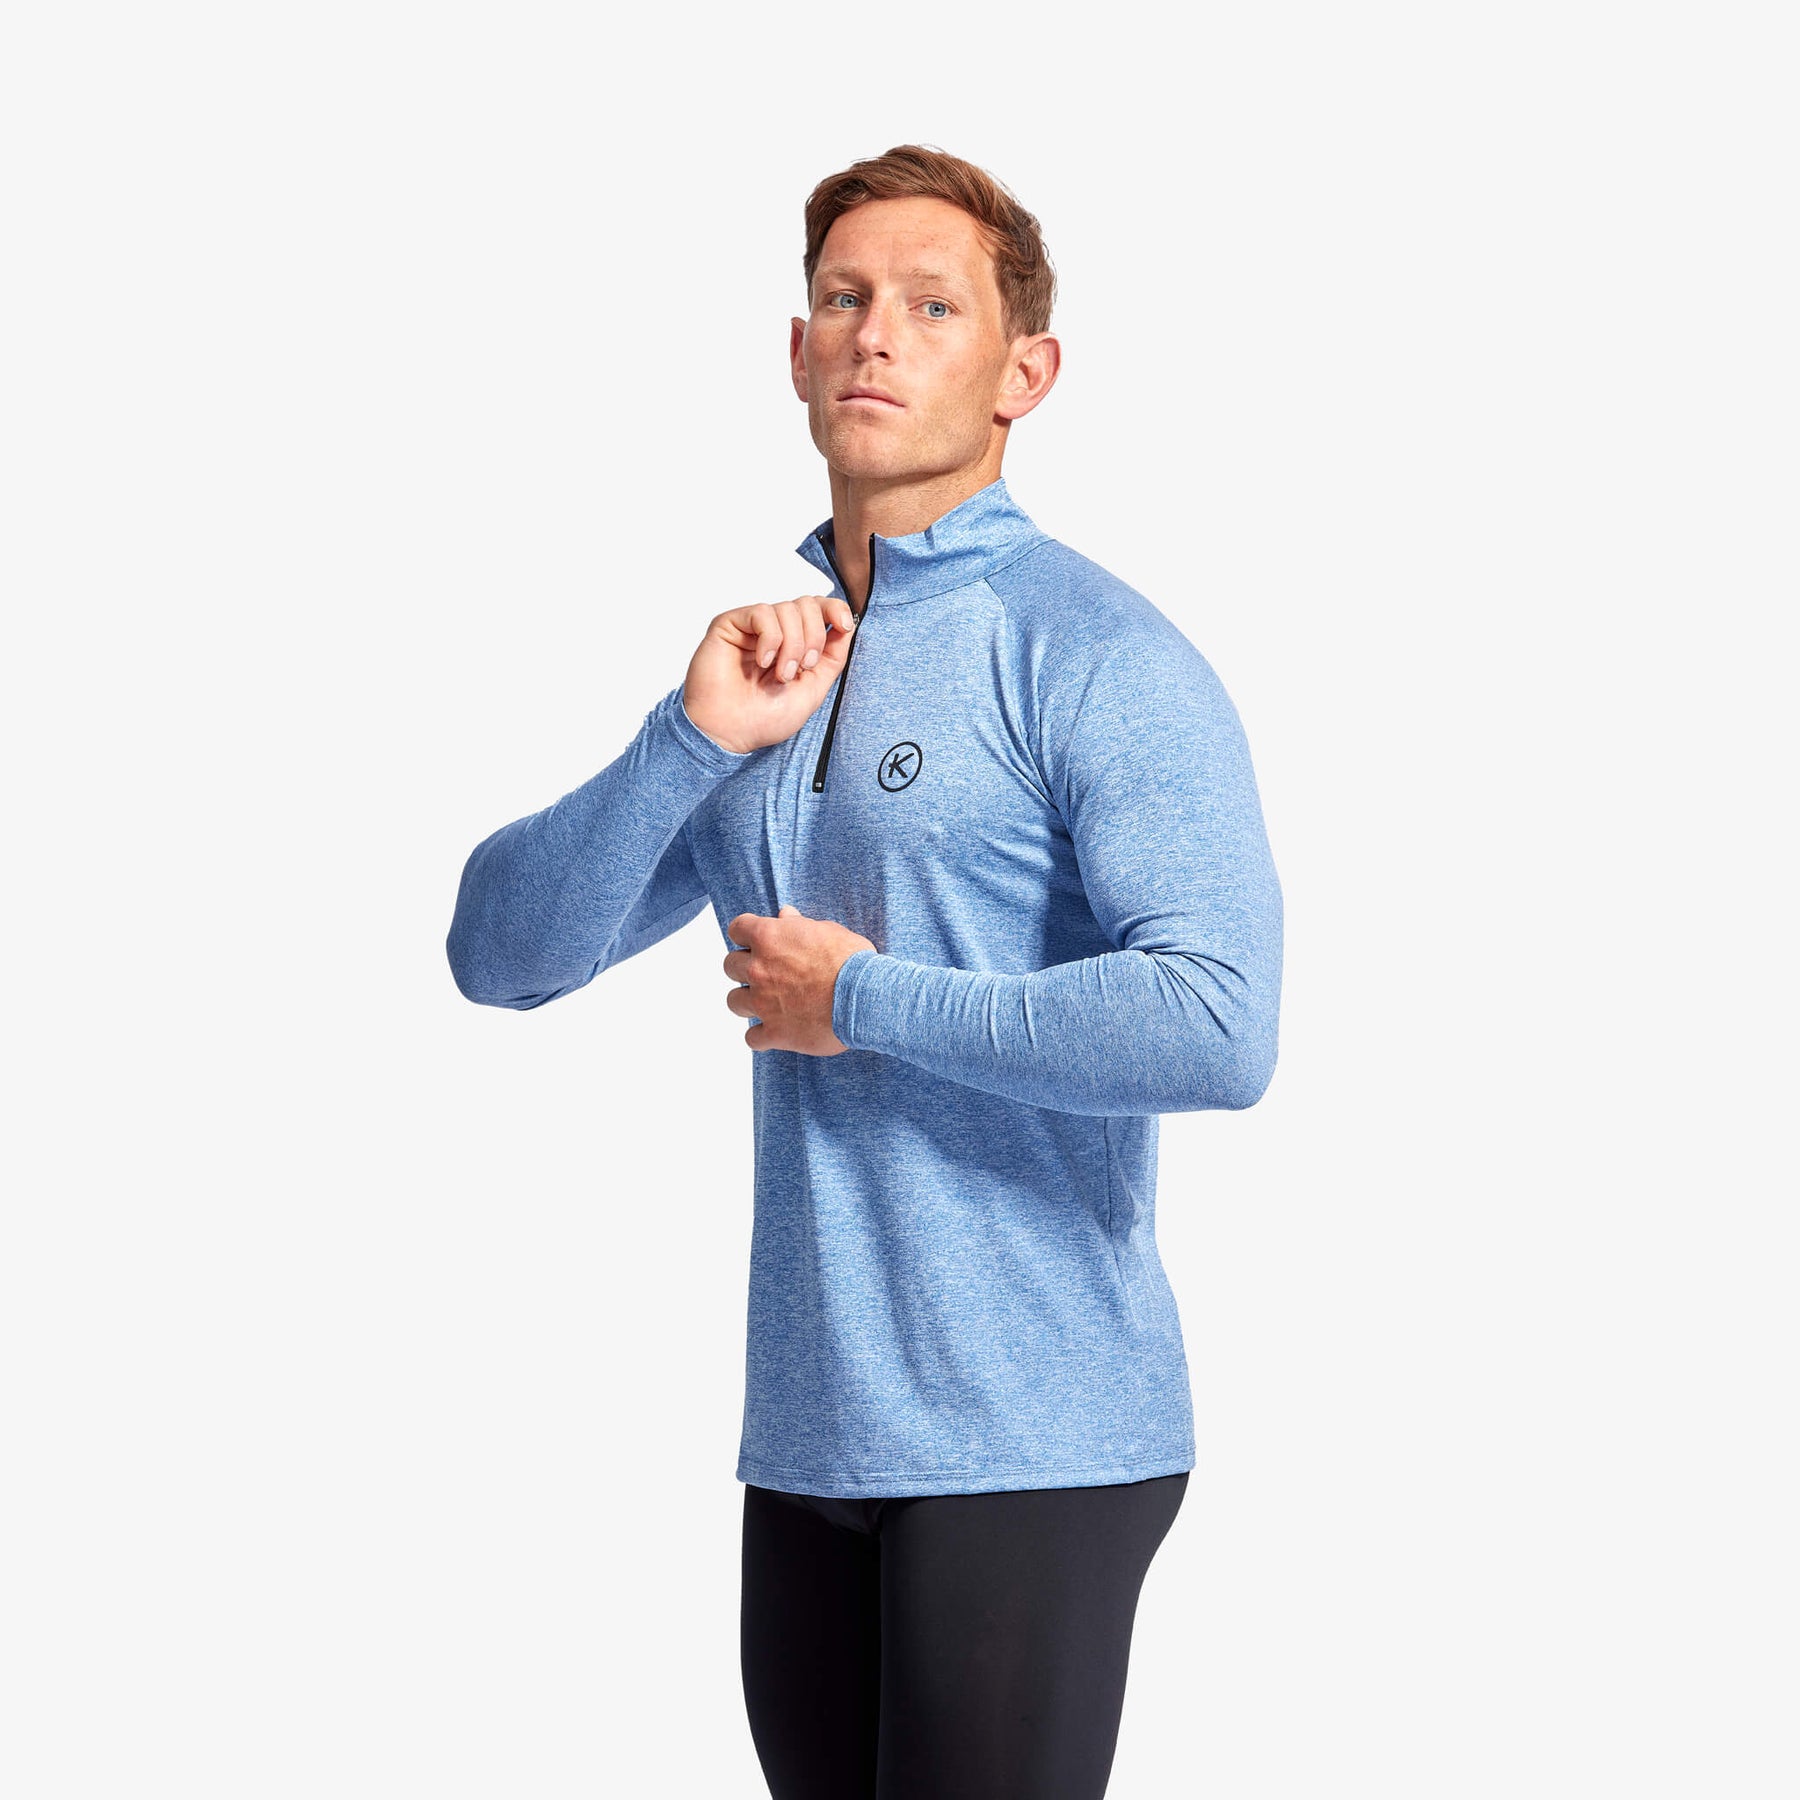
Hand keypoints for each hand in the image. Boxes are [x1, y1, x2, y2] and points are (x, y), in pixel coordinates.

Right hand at [684, 594, 857, 754]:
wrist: (729, 733)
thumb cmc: (763, 718)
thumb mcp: (813, 689)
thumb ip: (832, 657)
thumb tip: (847, 625)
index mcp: (794, 644)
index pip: (819, 608)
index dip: (835, 609)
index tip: (844, 625)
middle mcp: (774, 631)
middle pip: (808, 604)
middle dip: (814, 636)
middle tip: (802, 668)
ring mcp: (752, 627)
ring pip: (788, 608)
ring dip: (792, 645)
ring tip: (779, 674)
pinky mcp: (730, 624)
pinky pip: (763, 613)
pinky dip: (770, 639)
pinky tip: (762, 661)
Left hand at [723, 904, 875, 1055]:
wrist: (867, 998)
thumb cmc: (852, 961)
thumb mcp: (830, 931)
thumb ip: (800, 924)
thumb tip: (785, 915)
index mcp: (770, 938)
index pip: (737, 928)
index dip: (746, 934)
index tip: (756, 940)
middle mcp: (759, 969)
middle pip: (729, 965)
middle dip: (744, 967)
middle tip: (766, 972)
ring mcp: (764, 1003)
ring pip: (733, 1001)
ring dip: (748, 1000)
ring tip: (768, 1002)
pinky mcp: (775, 1033)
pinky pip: (752, 1038)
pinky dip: (762, 1035)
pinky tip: (777, 1030)